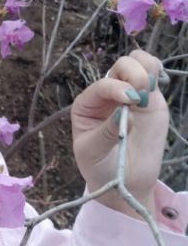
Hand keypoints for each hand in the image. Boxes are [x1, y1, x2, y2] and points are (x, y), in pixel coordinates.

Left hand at [71, 50, 168, 218]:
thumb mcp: (93, 153)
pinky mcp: (151, 101)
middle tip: (141, 96)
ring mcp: (130, 95)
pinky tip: (158, 82)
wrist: (122, 182)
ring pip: (138, 63)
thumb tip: (127, 113)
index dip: (116, 88)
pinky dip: (157, 71)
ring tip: (149, 89)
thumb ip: (107, 132)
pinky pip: (153, 75)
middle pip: (121, 66)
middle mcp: (107, 95)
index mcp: (87, 104)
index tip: (130, 101)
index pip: (102, 85)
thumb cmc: (99, 166)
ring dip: (146, 68)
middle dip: (133, 73)